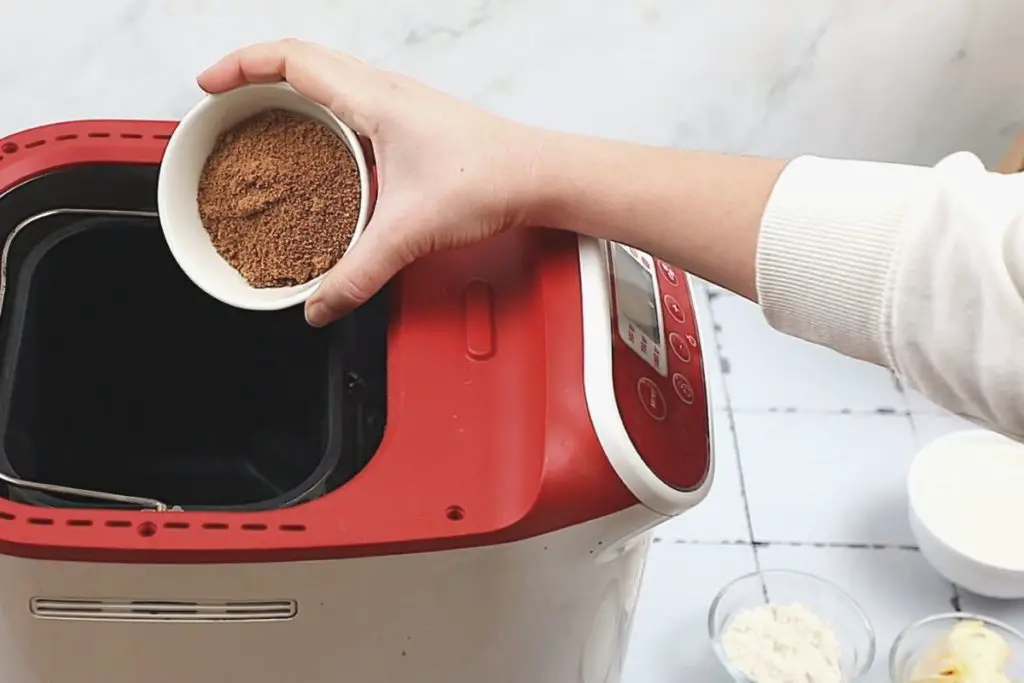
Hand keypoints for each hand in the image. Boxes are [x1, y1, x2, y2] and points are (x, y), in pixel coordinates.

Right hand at [198, 39, 542, 326]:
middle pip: (303, 60)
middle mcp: (385, 91)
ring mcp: (400, 104)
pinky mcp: (413, 123)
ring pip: (329, 78)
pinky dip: (322, 115)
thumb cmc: (491, 178)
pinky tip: (321, 154)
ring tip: (262, 124)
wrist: (541, 175)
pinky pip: (351, 102)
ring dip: (289, 93)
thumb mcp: (409, 231)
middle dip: (254, 75)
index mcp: (374, 99)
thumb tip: (321, 303)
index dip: (241, 64)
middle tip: (225, 104)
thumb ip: (358, 274)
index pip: (291, 58)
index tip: (209, 85)